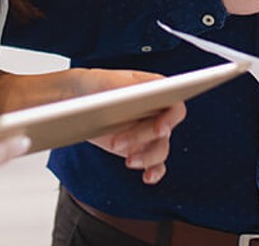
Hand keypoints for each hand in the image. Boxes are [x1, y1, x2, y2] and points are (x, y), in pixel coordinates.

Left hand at [61, 70, 186, 184]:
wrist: (83, 97)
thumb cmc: (99, 84)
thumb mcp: (111, 81)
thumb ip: (127, 89)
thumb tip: (138, 98)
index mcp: (159, 92)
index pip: (175, 107)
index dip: (171, 120)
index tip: (160, 129)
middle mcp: (159, 113)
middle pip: (164, 132)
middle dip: (142, 138)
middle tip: (117, 142)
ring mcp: (150, 133)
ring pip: (160, 150)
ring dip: (146, 158)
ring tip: (127, 161)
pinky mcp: (139, 150)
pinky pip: (155, 165)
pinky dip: (154, 172)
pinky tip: (146, 178)